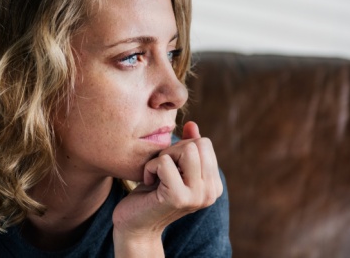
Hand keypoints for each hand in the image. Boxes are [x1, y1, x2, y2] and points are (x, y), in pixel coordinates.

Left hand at [112, 121, 223, 256]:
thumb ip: (186, 147)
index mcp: (214, 185)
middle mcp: (211, 192)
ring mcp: (197, 196)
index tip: (170, 166)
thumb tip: (192, 125)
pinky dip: (151, 167)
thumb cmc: (151, 193)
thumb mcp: (172, 166)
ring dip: (164, 157)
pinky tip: (148, 182)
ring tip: (157, 174)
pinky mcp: (178, 198)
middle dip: (173, 150)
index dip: (181, 148)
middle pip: (198, 144)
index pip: (205, 143)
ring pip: (187, 149)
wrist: (135, 225)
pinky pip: (165, 162)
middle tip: (161, 170)